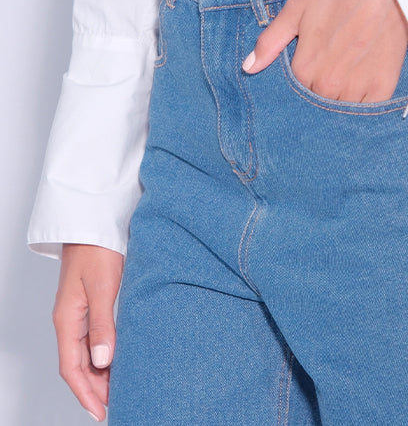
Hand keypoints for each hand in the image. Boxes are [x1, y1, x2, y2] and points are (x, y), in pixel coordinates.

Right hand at [53, 243, 123, 421]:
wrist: (94, 220)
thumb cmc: (97, 248)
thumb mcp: (102, 286)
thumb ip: (102, 324)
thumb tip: (103, 362)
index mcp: (67, 319)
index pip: (72, 369)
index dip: (86, 393)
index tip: (101, 413)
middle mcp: (70, 319)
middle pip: (78, 365)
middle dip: (95, 388)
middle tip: (117, 404)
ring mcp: (79, 312)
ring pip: (86, 353)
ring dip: (100, 373)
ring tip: (120, 388)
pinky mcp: (91, 302)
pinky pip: (93, 338)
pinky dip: (104, 354)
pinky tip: (118, 359)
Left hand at [243, 0, 407, 101]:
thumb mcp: (298, 7)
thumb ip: (271, 40)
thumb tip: (249, 68)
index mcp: (305, 68)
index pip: (296, 88)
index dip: (304, 72)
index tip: (313, 58)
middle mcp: (329, 85)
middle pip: (318, 100)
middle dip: (321, 86)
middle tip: (333, 61)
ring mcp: (357, 89)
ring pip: (341, 109)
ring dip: (342, 95)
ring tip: (349, 69)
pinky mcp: (382, 88)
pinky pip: (367, 109)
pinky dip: (364, 101)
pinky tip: (364, 80)